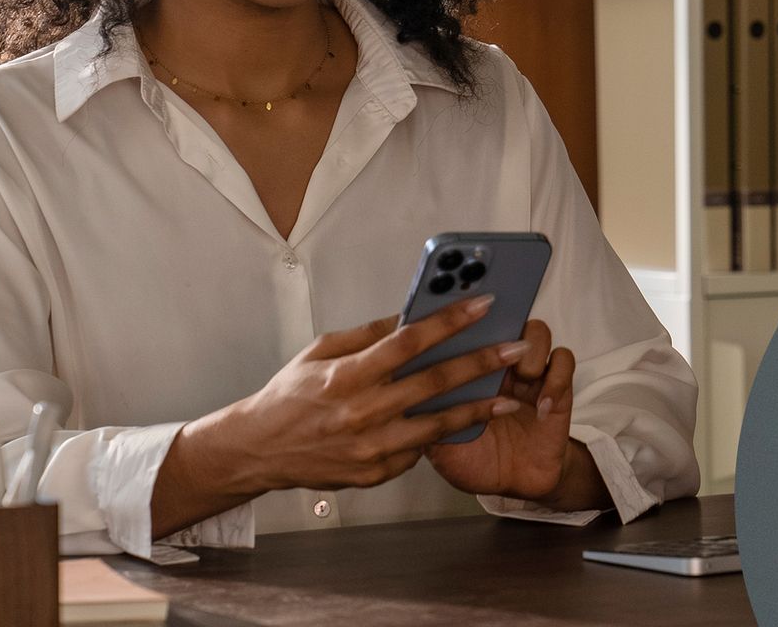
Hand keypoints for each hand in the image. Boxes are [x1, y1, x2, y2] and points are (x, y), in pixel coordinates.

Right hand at [174, 294, 531, 499]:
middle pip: (434, 382)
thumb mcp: (321, 351)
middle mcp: (363, 411)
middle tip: (515, 348)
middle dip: (481, 362)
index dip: (449, 321)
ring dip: (477, 407)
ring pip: (437, 424)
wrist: (262, 448)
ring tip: (507, 395)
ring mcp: (371, 447)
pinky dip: (440, 435)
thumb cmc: (291, 395)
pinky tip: (463, 422)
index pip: (408, 341)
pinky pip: (416, 450)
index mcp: (348, 374)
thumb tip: (407, 316)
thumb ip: (367, 335)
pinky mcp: (375, 473)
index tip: (482, 305)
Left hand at [424, 318, 576, 501]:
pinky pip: (563, 363)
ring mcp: (527, 373)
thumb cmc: (472, 458)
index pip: (460, 326)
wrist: (512, 485)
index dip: (456, 310)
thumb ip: (421, 415)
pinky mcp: (557, 388)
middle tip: (496, 331)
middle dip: (501, 316)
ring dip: (529, 349)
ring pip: (536, 332)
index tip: (456, 301)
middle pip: (503, 316)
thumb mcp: (437, 442)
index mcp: (463, 367)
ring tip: (521, 374)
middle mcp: (496, 363)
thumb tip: (398, 388)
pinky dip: (555, 379)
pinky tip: (542, 406)